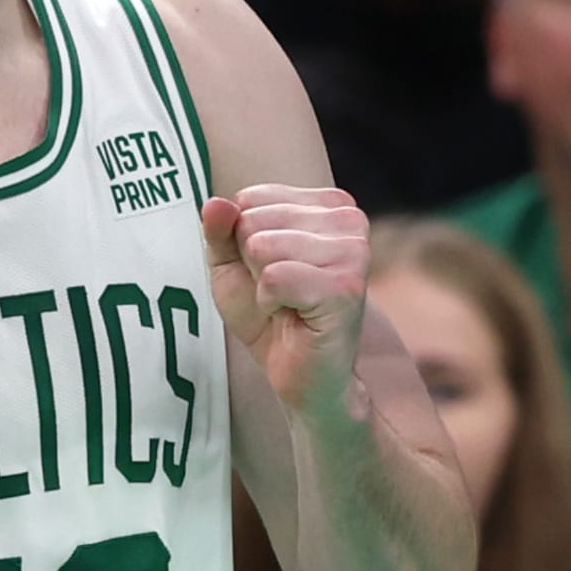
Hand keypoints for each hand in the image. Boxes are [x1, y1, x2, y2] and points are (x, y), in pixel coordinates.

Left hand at [202, 185, 367, 416]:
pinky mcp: (345, 286)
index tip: (269, 270)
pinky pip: (273, 278)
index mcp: (326, 204)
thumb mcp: (232, 265)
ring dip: (262, 286)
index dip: (242, 241)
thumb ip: (220, 230)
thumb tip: (217, 202)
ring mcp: (353, 251)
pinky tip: (293, 315)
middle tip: (280, 292)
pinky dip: (269, 303)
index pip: (249, 198)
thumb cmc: (270, 313)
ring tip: (288, 303)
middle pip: (253, 221)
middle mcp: (348, 219)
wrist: (299, 372)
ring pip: (262, 246)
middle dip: (252, 264)